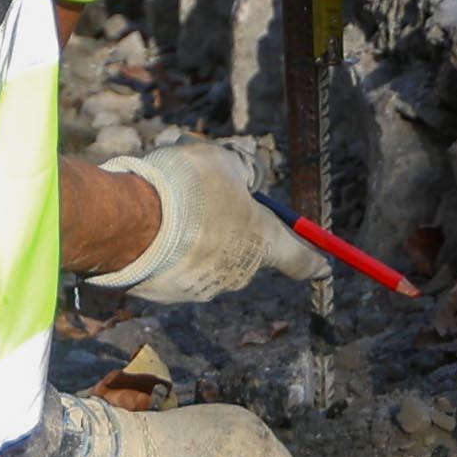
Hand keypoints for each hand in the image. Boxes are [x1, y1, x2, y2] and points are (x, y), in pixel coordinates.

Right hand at [86, 142, 331, 305]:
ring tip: (168, 210)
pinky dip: (169, 253)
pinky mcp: (169, 295)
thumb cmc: (186, 188)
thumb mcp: (223, 162)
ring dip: (196, 239)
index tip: (325, 265)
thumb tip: (248, 178)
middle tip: (206, 198)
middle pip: (245, 251)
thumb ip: (243, 172)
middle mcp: (239, 273)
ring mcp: (203, 288)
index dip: (315, 259)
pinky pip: (176, 270)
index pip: (302, 259)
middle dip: (231, 229)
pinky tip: (151, 230)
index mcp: (263, 242)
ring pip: (207, 260)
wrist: (130, 223)